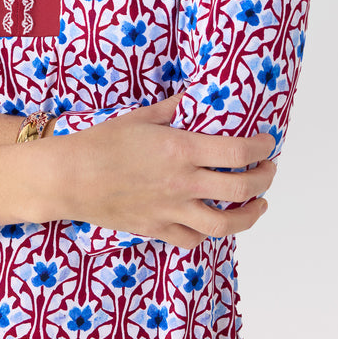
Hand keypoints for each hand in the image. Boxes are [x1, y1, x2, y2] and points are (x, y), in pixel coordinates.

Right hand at [50, 96, 275, 248]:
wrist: (69, 177)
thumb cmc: (100, 142)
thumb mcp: (140, 117)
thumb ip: (173, 109)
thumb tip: (193, 99)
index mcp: (181, 149)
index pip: (237, 152)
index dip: (261, 148)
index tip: (268, 143)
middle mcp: (182, 182)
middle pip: (241, 189)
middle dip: (263, 180)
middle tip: (267, 170)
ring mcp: (171, 210)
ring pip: (226, 224)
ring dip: (250, 215)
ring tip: (258, 204)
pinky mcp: (157, 229)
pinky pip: (194, 239)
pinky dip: (210, 232)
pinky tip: (214, 220)